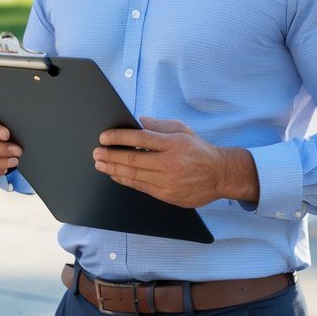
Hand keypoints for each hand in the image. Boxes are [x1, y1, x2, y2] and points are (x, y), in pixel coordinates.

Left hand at [92, 117, 258, 207]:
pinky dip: (125, 180)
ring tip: (100, 164)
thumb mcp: (183, 130)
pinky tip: (115, 175)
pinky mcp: (167, 195)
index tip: (104, 137)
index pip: (140, 139)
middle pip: (133, 160)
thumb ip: (160, 125)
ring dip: (113, 169)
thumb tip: (139, 120)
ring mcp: (168, 181)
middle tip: (96, 152)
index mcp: (174, 144)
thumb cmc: (199, 150)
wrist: (220, 175)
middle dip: (110, 156)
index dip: (119, 138)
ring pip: (134, 176)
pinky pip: (141, 187)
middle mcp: (170, 163)